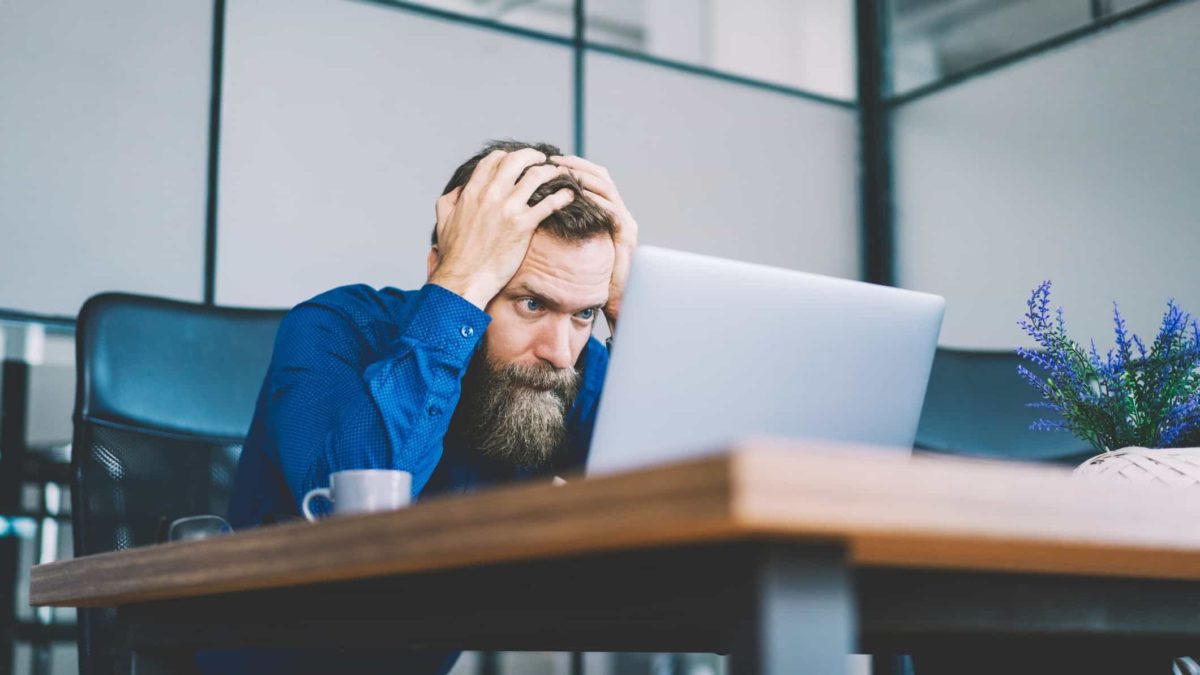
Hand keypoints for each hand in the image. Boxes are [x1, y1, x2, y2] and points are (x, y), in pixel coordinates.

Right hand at [430, 149, 573, 308]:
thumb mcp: (443, 220)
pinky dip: (562, 196)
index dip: (508, 156)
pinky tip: (569, 195)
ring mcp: (509, 208)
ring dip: (550, 171)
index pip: (494, 160)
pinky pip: (549, 203)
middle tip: (542, 160)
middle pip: (517, 160)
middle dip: (532, 156)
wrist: (465, 278)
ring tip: (558, 174)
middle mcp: (491, 194)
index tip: (518, 161)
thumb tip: (460, 190)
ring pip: (536, 176)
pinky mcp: (524, 225)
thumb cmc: (455, 254)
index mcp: (472, 191)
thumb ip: (450, 200)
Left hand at [551, 155, 637, 331]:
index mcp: (606, 212)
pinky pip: (611, 210)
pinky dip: (595, 199)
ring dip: (584, 177)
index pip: (591, 179)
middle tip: (554, 160)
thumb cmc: (590, 279)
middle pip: (600, 176)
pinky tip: (577, 195)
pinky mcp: (627, 234)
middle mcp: (619, 212)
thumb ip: (564, 229)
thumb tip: (535, 214)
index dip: (573, 166)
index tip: (549, 162)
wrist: (615, 300)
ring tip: (563, 172)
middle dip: (577, 165)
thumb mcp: (573, 247)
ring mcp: (625, 222)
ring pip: (606, 187)